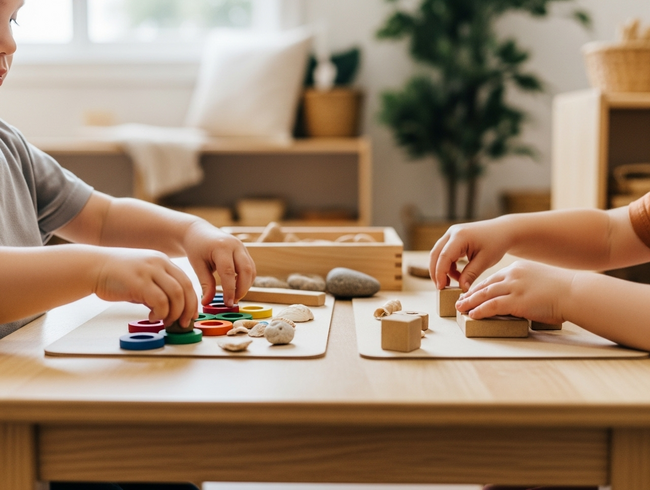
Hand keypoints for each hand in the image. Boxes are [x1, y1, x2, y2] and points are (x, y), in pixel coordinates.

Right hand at [94, 248, 197, 326]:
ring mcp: (149, 271)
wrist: (92, 267)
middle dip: (188, 309)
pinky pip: (160, 301)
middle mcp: (159, 263)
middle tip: (183, 323)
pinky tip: (152, 317)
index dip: (192, 300)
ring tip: (166, 321)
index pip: (186, 282)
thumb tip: (169, 309)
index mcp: (163, 261)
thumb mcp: (143, 277)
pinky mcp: (139, 281)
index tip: (190, 315)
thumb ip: (157, 289)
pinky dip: (161, 313)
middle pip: (185, 288)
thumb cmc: (115, 275)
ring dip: (174, 312)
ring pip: (176, 294)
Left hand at [182, 221, 255, 306]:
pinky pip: (251, 268)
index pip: (229, 272)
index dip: (230, 290)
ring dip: (246, 285)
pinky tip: (236, 287)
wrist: (199, 232)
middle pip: (246, 270)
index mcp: (221, 247)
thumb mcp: (197, 265)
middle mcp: (235, 245)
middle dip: (242, 289)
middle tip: (233, 302)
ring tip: (234, 296)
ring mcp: (242, 247)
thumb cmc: (196, 248)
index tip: (228, 303)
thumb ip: (205, 284)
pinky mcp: (245, 251)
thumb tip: (207, 303)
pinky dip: (246, 279)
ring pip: (251, 270)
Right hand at [429, 219, 512, 290]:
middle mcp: (452, 233)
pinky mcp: (453, 238)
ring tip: (452, 283)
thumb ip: (471, 274)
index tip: (441, 288)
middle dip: (436, 272)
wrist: (503, 231)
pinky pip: (444, 253)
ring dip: (442, 269)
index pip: (444, 256)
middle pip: (436, 254)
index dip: (440, 273)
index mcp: (460, 236)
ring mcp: (451, 234)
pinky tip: (457, 275)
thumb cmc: (496, 243)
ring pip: (438, 254)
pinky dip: (448, 265)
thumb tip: (461, 288)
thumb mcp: (485, 261)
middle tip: (441, 288)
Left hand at [455, 260, 574, 323]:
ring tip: (460, 308)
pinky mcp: (516, 301)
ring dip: (470, 302)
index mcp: (519, 269)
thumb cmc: (564, 291)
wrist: (575, 292)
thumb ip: (527, 286)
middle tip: (460, 300)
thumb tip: (522, 298)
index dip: (481, 286)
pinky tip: (473, 314)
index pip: (494, 278)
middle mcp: (513, 275)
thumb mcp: (541, 281)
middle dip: (471, 293)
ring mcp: (514, 287)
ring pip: (485, 294)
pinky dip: (480, 310)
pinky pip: (492, 306)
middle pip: (486, 285)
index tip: (472, 292)